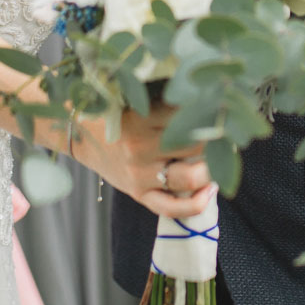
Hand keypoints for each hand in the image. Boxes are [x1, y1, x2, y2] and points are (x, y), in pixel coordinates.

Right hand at [71, 105, 215, 221]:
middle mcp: (140, 148)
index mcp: (141, 118)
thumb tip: (208, 96)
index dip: (210, 112)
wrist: (80, 134)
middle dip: (215, 139)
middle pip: (195, 145)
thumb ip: (166, 100)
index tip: (220, 109)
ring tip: (218, 159)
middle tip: (223, 133)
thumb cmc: (115, 111)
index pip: (188, 115)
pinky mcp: (139, 194)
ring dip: (211, 169)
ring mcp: (140, 175)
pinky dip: (197, 204)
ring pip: (189, 178)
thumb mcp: (136, 98)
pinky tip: (210, 191)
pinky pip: (171, 208)